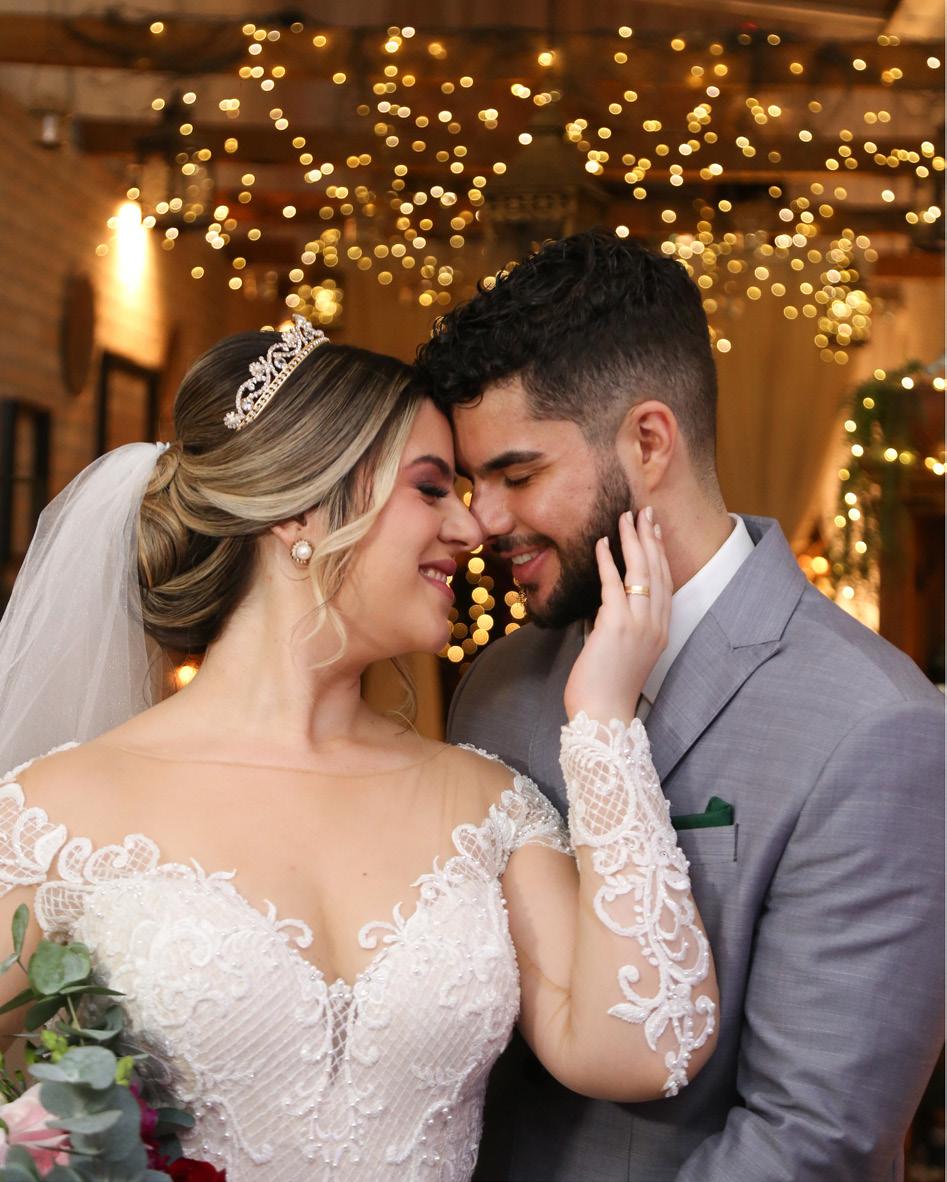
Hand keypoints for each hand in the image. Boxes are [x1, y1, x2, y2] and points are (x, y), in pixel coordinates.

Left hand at [563, 507, 670, 725]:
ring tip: (625, 517)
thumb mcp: (624, 654)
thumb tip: (608, 607)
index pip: (665, 582)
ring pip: (641, 572)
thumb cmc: (606, 689)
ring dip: (632, 541)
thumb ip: (623, 628)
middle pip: (658, 571)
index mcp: (661, 631)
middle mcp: (656, 625)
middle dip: (650, 538)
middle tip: (643, 512)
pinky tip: (602, 543)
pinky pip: (614, 584)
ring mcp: (639, 625)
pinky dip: (609, 560)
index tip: (653, 530)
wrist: (603, 715)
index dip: (660, 553)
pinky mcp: (617, 626)